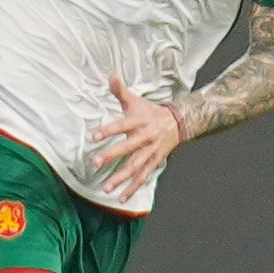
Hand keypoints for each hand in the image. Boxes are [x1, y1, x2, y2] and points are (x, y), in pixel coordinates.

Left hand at [84, 74, 181, 200]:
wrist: (178, 123)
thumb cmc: (150, 112)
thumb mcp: (136, 100)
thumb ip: (120, 91)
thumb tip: (111, 75)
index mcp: (139, 121)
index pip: (122, 125)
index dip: (109, 130)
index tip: (94, 136)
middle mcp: (145, 137)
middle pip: (128, 148)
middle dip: (112, 156)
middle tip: (95, 162)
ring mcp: (150, 152)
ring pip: (135, 166)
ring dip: (121, 178)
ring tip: (107, 187)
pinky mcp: (154, 162)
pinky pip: (143, 177)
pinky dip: (133, 188)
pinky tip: (121, 197)